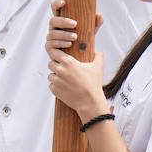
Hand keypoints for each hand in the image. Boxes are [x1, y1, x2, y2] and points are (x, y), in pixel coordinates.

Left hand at [45, 0, 108, 118]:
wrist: (89, 103)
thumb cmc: (94, 83)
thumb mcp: (98, 66)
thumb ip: (97, 55)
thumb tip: (99, 48)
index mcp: (67, 61)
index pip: (54, 49)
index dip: (57, 49)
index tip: (61, 50)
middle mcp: (58, 69)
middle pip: (51, 60)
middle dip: (57, 62)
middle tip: (64, 64)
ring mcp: (55, 80)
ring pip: (51, 73)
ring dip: (57, 74)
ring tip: (68, 78)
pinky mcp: (54, 90)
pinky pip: (52, 84)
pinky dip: (57, 85)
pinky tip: (67, 88)